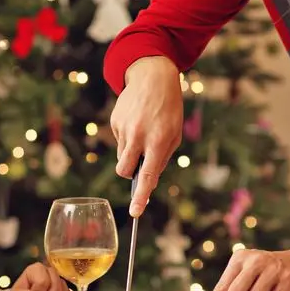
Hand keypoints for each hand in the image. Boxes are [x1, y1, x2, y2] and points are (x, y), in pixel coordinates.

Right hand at [110, 56, 182, 216]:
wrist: (153, 77)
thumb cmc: (169, 109)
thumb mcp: (174, 134)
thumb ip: (162, 158)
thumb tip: (147, 179)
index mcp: (159, 141)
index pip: (148, 176)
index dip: (141, 197)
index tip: (135, 213)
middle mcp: (139, 136)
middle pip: (124, 170)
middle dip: (129, 173)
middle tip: (138, 163)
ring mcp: (124, 128)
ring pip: (122, 155)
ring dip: (130, 152)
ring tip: (142, 132)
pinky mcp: (115, 121)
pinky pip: (119, 140)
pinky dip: (126, 137)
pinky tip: (136, 121)